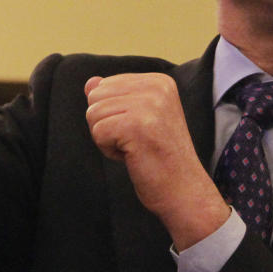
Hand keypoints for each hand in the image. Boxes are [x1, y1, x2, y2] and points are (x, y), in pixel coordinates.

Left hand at [85, 73, 229, 250]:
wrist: (183, 190)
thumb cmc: (160, 158)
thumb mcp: (138, 118)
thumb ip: (114, 97)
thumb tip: (89, 82)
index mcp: (159, 81)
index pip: (106, 84)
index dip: (113, 113)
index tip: (139, 130)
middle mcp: (156, 87)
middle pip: (96, 96)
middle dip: (106, 123)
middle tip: (135, 141)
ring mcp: (148, 105)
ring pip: (93, 113)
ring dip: (107, 138)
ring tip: (135, 148)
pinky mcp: (137, 125)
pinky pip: (98, 131)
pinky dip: (108, 150)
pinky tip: (132, 156)